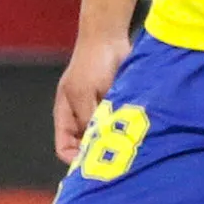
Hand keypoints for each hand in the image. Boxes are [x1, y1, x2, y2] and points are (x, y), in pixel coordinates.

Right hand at [53, 28, 127, 164]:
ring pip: (107, 137)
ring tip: (130, 145)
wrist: (109, 39)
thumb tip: (94, 144)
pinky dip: (128, 129)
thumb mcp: (84, 93)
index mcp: (66, 116)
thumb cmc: (91, 64)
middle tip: (118, 160)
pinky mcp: (119, 105)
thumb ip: (87, 118)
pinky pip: (122, 125)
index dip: (75, 159)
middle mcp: (83, 118)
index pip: (65, 148)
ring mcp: (101, 112)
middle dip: (100, 153)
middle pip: (88, 147)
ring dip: (116, 141)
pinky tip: (139, 132)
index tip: (94, 163)